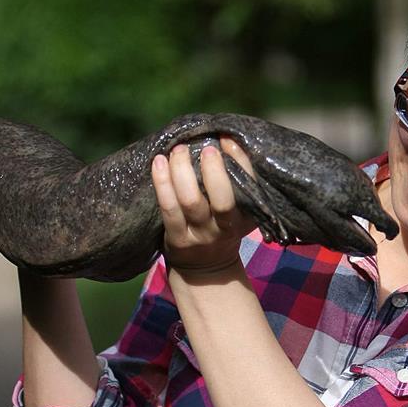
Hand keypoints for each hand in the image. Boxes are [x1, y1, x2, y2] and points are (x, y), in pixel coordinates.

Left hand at [151, 138, 255, 274]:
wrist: (206, 268)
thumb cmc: (223, 227)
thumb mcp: (241, 212)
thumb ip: (238, 183)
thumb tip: (223, 138)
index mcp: (246, 217)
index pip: (249, 186)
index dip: (239, 160)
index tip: (226, 139)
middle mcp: (225, 228)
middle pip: (222, 199)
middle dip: (214, 170)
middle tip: (205, 148)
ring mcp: (200, 234)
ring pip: (190, 200)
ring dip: (182, 171)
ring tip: (178, 150)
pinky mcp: (177, 238)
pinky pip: (168, 207)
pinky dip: (162, 182)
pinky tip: (158, 162)